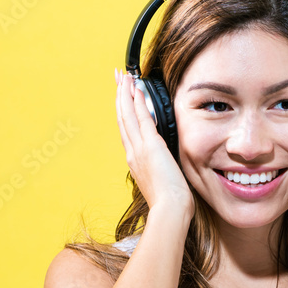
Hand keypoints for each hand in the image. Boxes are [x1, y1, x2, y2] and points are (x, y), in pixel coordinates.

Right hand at [115, 69, 193, 219]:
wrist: (170, 210)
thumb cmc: (170, 201)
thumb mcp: (161, 180)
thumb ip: (159, 166)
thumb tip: (164, 160)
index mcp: (135, 160)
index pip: (127, 130)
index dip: (123, 111)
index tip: (122, 96)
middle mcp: (133, 152)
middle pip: (122, 118)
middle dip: (120, 96)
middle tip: (117, 78)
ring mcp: (139, 149)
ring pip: (128, 115)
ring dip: (125, 94)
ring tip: (123, 77)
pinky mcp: (151, 146)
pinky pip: (142, 119)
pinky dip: (138, 103)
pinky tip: (137, 89)